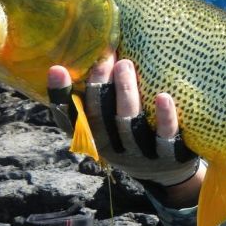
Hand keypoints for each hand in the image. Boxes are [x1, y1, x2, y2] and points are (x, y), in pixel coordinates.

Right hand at [47, 54, 199, 187]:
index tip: (56, 69)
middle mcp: (113, 148)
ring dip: (125, 93)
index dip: (60, 96)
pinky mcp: (169, 156)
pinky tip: (163, 96)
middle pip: (100, 117)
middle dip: (99, 86)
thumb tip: (89, 51)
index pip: (70, 118)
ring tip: (125, 65)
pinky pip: (165, 136)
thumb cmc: (133, 136)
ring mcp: (140, 154)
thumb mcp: (111, 123)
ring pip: (129, 124)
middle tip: (104, 57)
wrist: (167, 173)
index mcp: (94, 138)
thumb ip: (100, 96)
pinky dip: (164, 116)